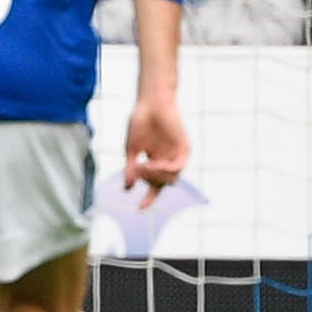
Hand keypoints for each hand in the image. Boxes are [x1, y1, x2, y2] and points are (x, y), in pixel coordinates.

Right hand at [122, 93, 189, 209]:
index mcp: (155, 162)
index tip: (139, 208)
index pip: (153, 186)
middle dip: (147, 180)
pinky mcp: (184, 148)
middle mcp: (167, 161)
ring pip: (171, 180)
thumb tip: (126, 188)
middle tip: (136, 168)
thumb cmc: (139, 122)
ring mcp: (176, 155)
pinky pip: (177, 167)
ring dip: (155, 177)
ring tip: (143, 165)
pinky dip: (165, 170)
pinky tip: (154, 164)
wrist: (150, 103)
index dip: (148, 198)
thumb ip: (131, 168)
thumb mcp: (131, 149)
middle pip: (161, 184)